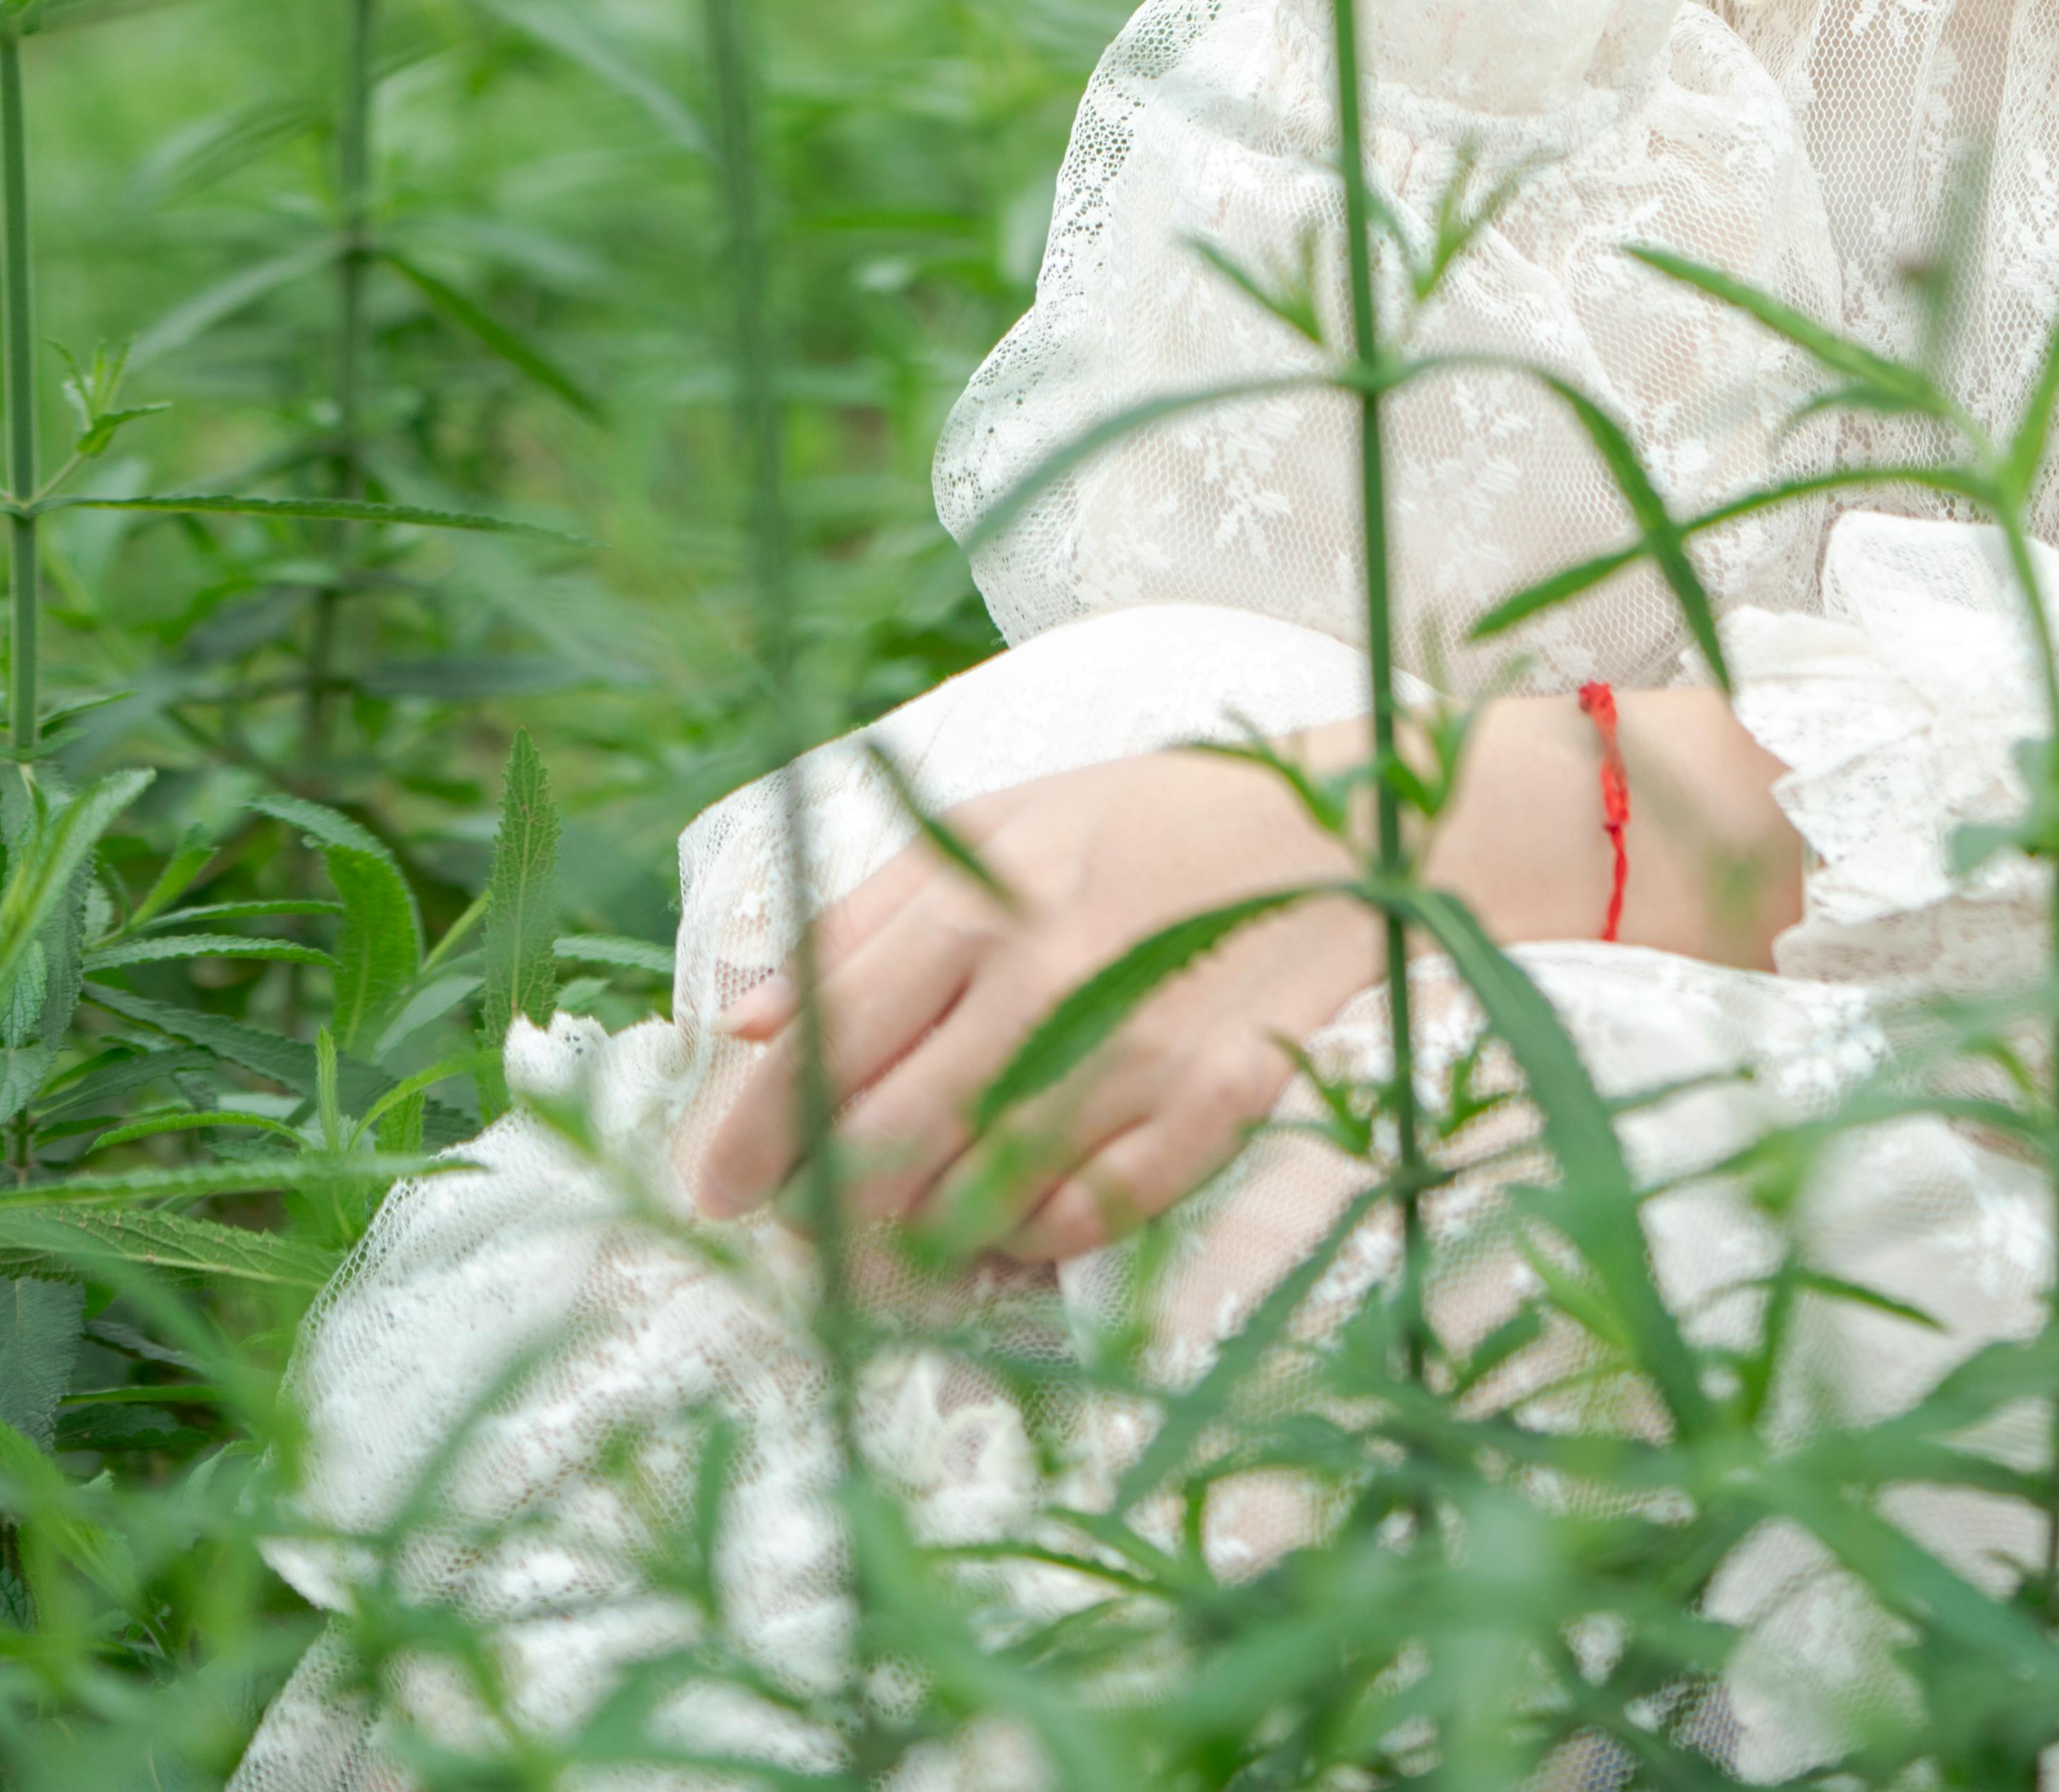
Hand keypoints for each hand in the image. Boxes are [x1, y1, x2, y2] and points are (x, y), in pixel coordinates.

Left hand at [681, 742, 1381, 1264]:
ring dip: (920, 1235)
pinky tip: (1017, 1223)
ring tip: (901, 1233)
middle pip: (889, 1139)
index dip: (756, 1128)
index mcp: (982, 900)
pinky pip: (1089, 1217)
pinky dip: (1035, 1237)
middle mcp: (1046, 980)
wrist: (1343, 831)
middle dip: (823, 1205)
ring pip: (978, 1199)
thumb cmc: (1150, 820)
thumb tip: (748, 1017)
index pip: (829, 1038)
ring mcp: (1133, 1053)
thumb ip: (867, 913)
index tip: (715, 1185)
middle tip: (802, 1227)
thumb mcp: (999, 821)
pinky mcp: (1212, 1108)